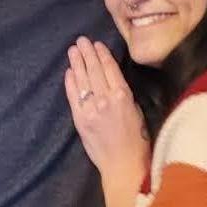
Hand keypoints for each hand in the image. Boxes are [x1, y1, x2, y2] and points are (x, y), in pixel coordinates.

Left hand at [64, 37, 148, 184]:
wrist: (123, 165)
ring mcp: (91, 109)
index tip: (97, 44)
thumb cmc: (136, 140)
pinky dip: (70, 82)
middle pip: (94, 70)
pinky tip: (69, 72)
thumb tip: (112, 80)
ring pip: (83, 80)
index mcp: (124, 95)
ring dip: (77, 63)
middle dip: (87, 53)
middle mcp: (106, 99)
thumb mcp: (136, 111)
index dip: (102, 54)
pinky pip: (73, 96)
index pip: (110, 68)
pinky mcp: (80, 119)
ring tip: (73, 51)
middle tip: (81, 41)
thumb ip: (123, 94)